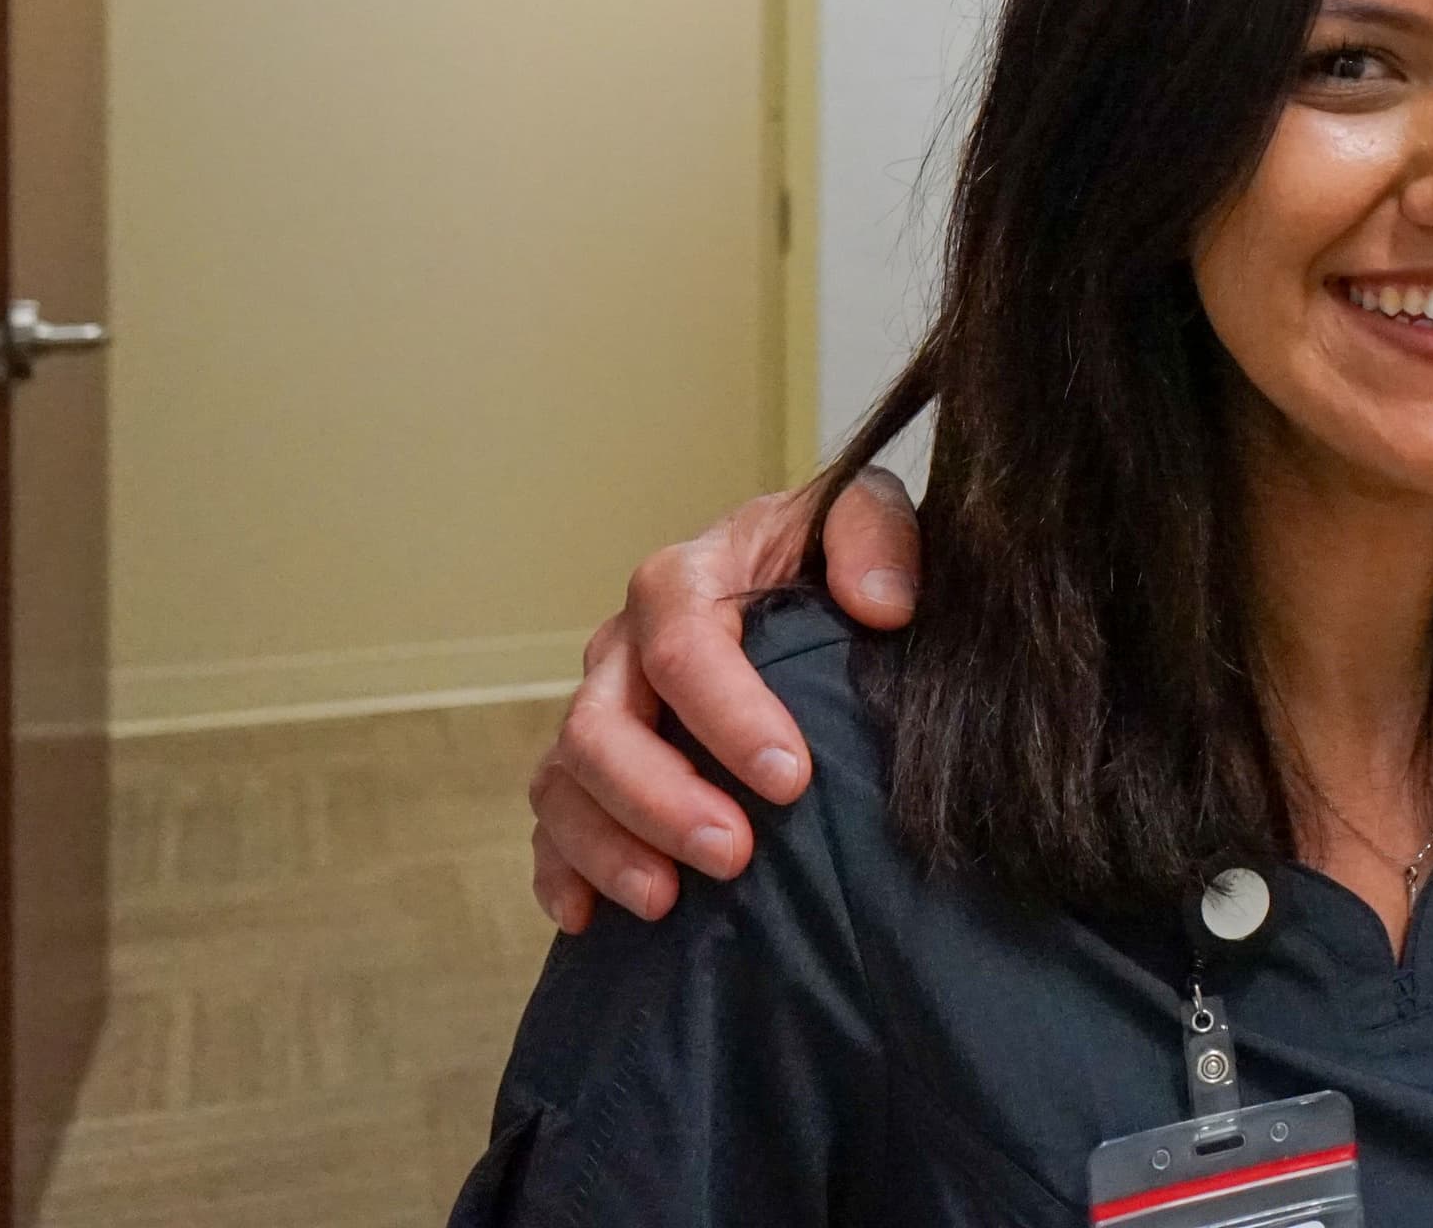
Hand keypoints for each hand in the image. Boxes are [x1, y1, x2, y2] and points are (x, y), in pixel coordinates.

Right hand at [525, 468, 924, 928]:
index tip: (790, 779)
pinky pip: (549, 822)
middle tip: (733, 854)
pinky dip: (562, 870)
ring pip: (566, 781)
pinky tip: (589, 918)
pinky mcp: (589, 767)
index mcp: (686, 580)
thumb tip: (882, 606)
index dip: (729, 716)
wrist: (796, 569)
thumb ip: (876, 539)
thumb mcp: (863, 515)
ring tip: (665, 901)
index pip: (683, 648)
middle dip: (662, 799)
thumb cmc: (827, 551)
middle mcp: (624, 645)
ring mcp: (599, 708)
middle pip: (603, 726)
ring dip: (608, 847)